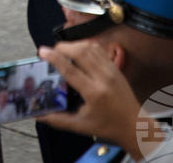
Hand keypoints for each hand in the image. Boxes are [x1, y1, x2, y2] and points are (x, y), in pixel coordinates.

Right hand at [37, 42, 146, 158]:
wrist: (135, 125)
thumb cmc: (107, 127)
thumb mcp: (80, 126)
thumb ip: (58, 120)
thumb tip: (38, 116)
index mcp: (93, 93)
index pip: (70, 69)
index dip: (54, 58)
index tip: (41, 51)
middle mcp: (103, 78)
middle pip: (80, 52)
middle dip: (62, 47)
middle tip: (50, 52)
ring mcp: (111, 70)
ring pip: (89, 48)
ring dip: (73, 45)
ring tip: (62, 51)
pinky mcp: (116, 67)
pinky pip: (98, 50)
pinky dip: (85, 46)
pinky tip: (77, 52)